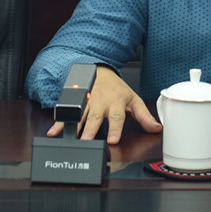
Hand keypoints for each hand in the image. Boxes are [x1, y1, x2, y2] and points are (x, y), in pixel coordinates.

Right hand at [46, 66, 161, 143]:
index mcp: (116, 100)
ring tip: (71, 138)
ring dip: (74, 127)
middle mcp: (101, 100)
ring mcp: (87, 101)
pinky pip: (67, 113)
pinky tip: (54, 132)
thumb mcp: (133, 99)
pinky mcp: (76, 102)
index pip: (117, 116)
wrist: (100, 71)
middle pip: (95, 116)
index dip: (115, 128)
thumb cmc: (116, 88)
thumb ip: (144, 116)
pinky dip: (59, 123)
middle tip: (87, 140)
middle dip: (90, 129)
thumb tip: (156, 128)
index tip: (113, 139)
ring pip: (80, 115)